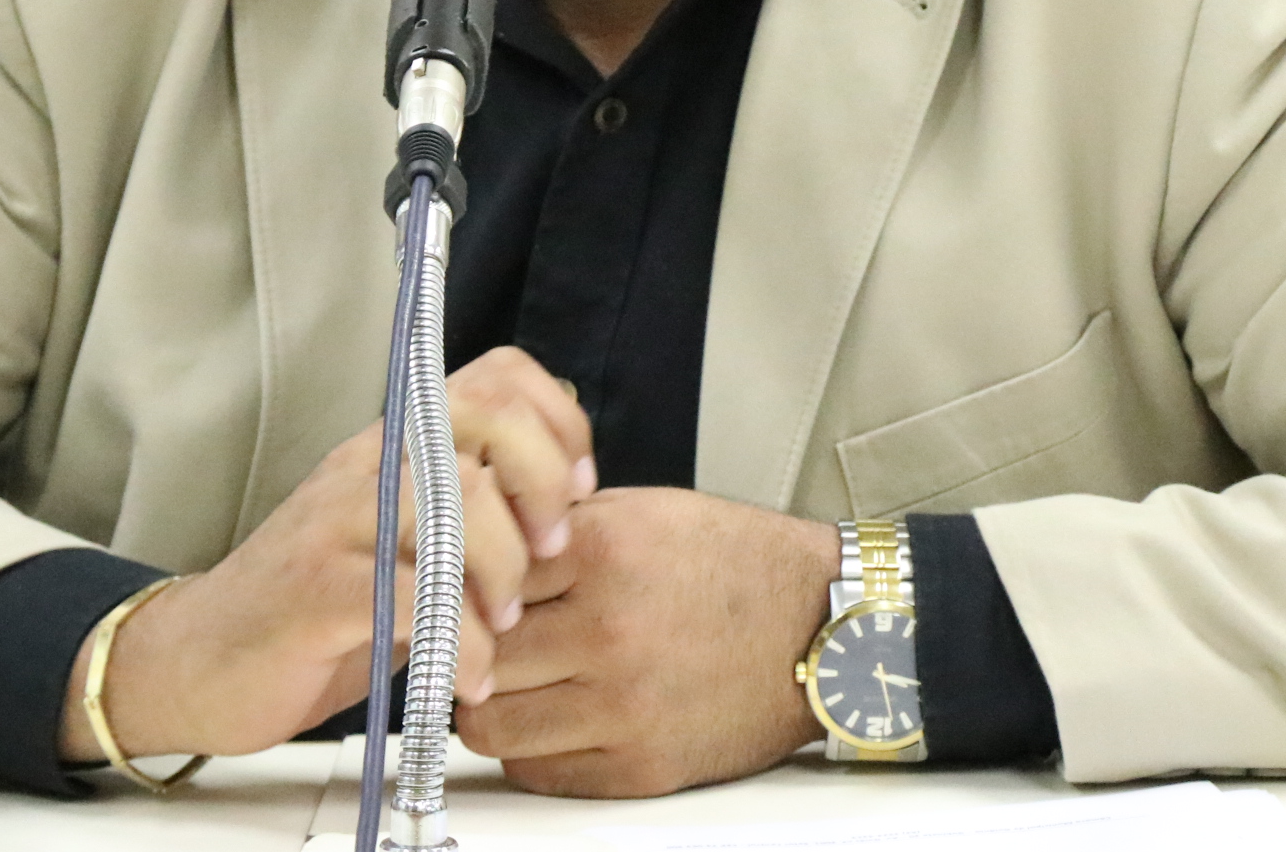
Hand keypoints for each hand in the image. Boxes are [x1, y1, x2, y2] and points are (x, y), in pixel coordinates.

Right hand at [62, 346, 593, 764]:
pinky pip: (418, 595)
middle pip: (489, 419)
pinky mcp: (317, 587)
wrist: (198, 662)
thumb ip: (475, 512)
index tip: (576, 493)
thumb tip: (566, 484)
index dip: (558, 425)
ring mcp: (338, 519)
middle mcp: (369, 461)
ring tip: (501, 627)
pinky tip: (468, 677)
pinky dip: (464, 644)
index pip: (500, 376)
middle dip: (543, 488)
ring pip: (457, 501)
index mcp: (398, 441)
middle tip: (552, 556)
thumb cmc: (321, 609)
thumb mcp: (410, 544)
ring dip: (504, 571)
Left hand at [458, 486, 838, 797]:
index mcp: (605, 553)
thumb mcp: (648, 511)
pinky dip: (530, 751)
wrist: (822, 629)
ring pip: (488, 725)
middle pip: (473, 653)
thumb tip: (487, 548)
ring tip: (510, 687)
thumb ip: (563, 530)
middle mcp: (608, 631)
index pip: (478, 572)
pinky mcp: (638, 767)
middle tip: (476, 643)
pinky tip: (552, 719)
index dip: (464, 582)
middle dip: (469, 647)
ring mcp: (622, 707)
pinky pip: (536, 773)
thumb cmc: (739, 565)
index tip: (462, 590)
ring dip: (488, 707)